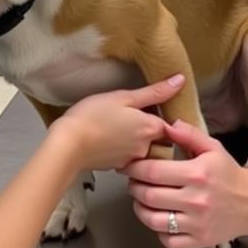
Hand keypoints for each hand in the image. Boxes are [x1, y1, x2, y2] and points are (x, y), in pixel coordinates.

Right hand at [52, 76, 183, 172]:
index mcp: (151, 128)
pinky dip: (123, 148)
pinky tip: (109, 138)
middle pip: (160, 138)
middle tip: (132, 116)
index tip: (148, 106)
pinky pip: (129, 157)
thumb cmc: (93, 116)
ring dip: (137, 139)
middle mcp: (146, 148)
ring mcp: (132, 160)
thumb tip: (180, 81)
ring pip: (144, 148)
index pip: (171, 123)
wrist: (67, 144)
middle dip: (151, 129)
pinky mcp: (118, 166)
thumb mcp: (124, 97)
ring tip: (118, 127)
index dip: (160, 113)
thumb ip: (154, 92)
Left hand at [122, 119, 247, 247]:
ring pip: (154, 220)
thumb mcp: (212, 148)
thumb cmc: (228, 173)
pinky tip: (159, 219)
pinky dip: (158, 231)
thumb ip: (189, 135)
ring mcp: (197, 224)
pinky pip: (168, 241)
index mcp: (197, 173)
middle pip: (149, 196)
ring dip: (140, 209)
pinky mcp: (199, 241)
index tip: (127, 165)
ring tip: (140, 200)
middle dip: (134, 187)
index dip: (134, 168)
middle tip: (132, 182)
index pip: (153, 172)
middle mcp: (195, 200)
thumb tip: (167, 125)